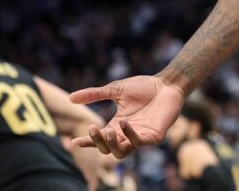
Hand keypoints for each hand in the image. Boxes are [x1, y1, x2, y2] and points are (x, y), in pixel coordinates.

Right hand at [70, 74, 184, 158]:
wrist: (167, 84)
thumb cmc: (144, 86)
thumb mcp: (115, 89)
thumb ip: (95, 94)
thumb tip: (71, 98)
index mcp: (117, 125)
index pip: (99, 139)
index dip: (87, 142)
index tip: (74, 142)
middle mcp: (127, 134)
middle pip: (107, 149)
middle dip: (98, 142)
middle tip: (93, 129)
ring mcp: (140, 136)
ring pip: (121, 153)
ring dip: (111, 144)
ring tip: (107, 130)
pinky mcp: (153, 136)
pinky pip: (139, 143)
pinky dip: (129, 135)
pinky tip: (124, 122)